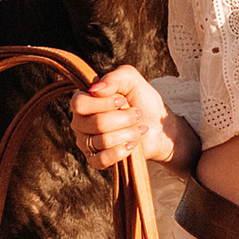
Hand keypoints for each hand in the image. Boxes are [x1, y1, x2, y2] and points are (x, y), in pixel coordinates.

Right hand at [68, 63, 186, 176]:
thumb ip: (114, 78)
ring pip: (103, 141)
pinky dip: (121, 151)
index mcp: (83, 101)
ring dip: (128, 133)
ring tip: (139, 128)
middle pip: (96, 123)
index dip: (104, 103)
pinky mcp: (96, 160)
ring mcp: (86, 143)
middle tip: (137, 114)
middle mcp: (80, 122)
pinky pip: (101, 160)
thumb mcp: (131, 80)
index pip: (79, 103)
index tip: (124, 100)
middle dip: (124, 118)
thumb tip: (95, 90)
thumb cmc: (142, 101)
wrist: (159, 126)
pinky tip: (132, 144)